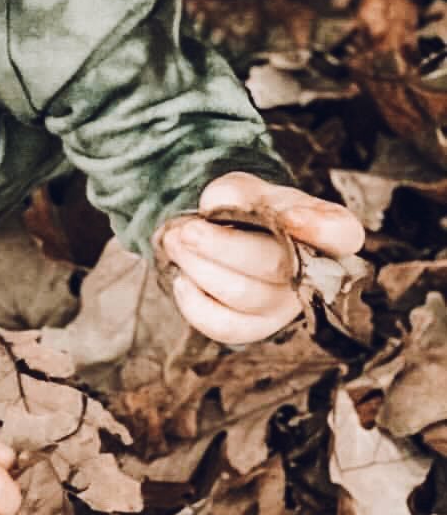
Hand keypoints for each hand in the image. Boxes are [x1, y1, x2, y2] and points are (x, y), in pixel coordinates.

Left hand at [152, 170, 365, 345]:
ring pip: (244, 296)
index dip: (320, 229)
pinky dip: (194, 303)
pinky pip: (226, 327)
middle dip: (222, 247)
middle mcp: (316, 273)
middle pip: (275, 265)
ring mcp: (288, 305)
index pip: (341, 232)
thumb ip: (234, 192)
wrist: (226, 234)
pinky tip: (182, 279)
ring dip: (199, 268)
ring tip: (174, 242)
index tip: (290, 217)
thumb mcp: (242, 188)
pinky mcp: (257, 327)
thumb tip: (218, 207)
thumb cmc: (245, 208)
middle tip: (186, 230)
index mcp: (326, 229)